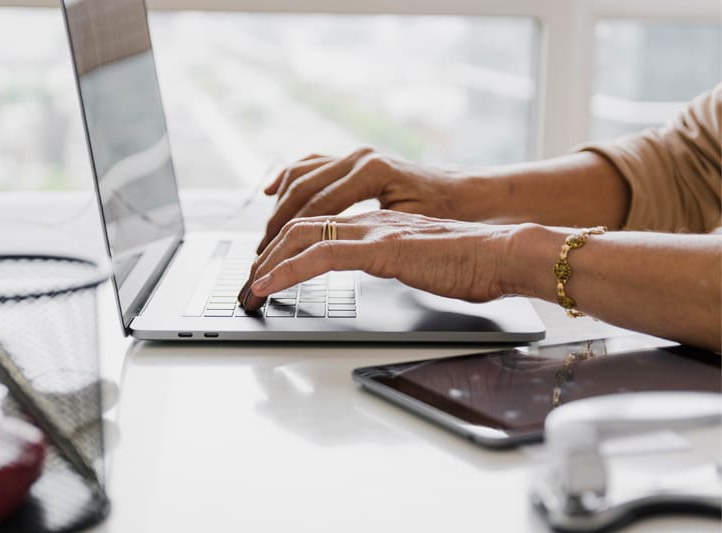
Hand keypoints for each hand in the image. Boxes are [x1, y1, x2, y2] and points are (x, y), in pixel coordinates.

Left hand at [239, 210, 512, 311]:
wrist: (505, 253)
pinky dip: (288, 271)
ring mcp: (373, 231)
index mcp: (375, 223)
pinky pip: (322, 255)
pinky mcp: (381, 248)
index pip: (316, 226)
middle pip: (298, 225)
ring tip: (248, 289)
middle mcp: (368, 220)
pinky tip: (269, 285)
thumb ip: (392, 259)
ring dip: (267, 264)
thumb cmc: (471, 262)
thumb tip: (380, 268)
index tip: (265, 272)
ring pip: (302, 235)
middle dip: (264, 254)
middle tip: (246, 283)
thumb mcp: (418, 260)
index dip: (284, 247)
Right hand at [257, 148, 462, 252]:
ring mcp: (354, 155)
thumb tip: (332, 250)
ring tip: (264, 238)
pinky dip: (287, 180)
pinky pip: (310, 166)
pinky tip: (270, 193)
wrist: (467, 195)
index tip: (273, 264)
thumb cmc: (446, 216)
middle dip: (276, 227)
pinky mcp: (352, 161)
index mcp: (372, 172)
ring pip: (300, 177)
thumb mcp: (410, 227)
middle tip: (259, 258)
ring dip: (278, 208)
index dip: (290, 239)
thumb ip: (372, 233)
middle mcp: (359, 158)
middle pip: (301, 192)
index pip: (317, 209)